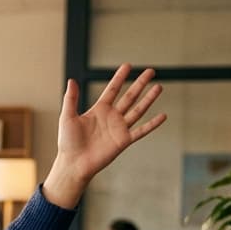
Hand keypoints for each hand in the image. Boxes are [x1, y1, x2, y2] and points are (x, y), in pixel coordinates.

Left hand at [43, 64, 164, 208]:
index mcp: (99, 110)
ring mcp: (118, 129)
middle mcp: (111, 117)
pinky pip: (141, 131)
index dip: (120, 77)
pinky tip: (163, 116)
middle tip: (150, 71)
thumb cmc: (68, 143)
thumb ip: (71, 99)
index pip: (112, 89)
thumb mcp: (67, 117)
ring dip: (149, 99)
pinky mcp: (123, 141)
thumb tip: (71, 80)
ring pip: (138, 110)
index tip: (128, 65)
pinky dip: (152, 124)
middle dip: (140, 84)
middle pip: (129, 96)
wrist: (73, 163)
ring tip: (159, 87)